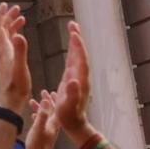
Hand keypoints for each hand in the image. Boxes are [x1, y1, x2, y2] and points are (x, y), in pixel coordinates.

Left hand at [0, 2, 30, 110]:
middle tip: (16, 8)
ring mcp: (4, 57)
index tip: (5, 4)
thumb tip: (19, 35)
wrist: (12, 100)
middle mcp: (2, 51)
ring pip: (6, 36)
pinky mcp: (8, 62)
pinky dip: (14, 36)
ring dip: (12, 25)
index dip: (1, 15)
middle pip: (2, 29)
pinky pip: (10, 44)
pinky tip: (20, 36)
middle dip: (7, 17)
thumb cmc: (17, 86)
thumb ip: (20, 51)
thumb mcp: (21, 67)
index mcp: (3, 49)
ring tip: (21, 17)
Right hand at [24, 92, 58, 148]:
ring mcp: (49, 130)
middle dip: (48, 101)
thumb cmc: (37, 144)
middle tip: (43, 92)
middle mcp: (53, 125)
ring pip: (46, 115)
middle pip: (52, 110)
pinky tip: (33, 115)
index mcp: (53, 123)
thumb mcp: (38, 127)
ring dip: (41, 108)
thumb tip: (46, 101)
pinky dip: (39, 116)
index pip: (55, 107)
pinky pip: (42, 121)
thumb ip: (42, 114)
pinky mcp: (44, 135)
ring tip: (33, 101)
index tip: (48, 91)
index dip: (52, 99)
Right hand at [54, 20, 93, 141]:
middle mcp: (80, 76)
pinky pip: (73, 61)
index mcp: (80, 80)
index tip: (74, 34)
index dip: (78, 47)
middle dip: (77, 39)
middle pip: (80, 54)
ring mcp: (77, 77)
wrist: (73, 124)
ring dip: (75, 42)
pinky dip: (72, 50)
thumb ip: (72, 94)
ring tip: (72, 29)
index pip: (81, 59)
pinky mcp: (72, 79)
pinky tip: (70, 46)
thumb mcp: (68, 106)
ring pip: (77, 56)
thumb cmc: (69, 116)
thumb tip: (73, 81)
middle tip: (72, 24)